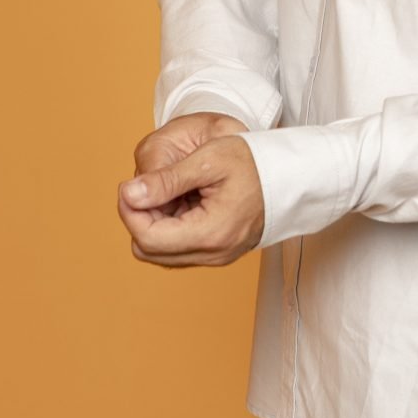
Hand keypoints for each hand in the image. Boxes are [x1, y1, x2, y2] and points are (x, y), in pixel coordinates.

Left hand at [117, 114, 264, 267]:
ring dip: (153, 223)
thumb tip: (128, 194)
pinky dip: (169, 228)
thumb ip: (166, 179)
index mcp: (210, 233)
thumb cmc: (254, 162)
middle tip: (149, 187)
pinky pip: (177, 249)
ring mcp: (215, 257)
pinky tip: (181, 202)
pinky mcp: (216, 253)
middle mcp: (212, 254)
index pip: (147, 237)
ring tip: (169, 192)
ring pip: (160, 252)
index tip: (130, 186)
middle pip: (148, 249)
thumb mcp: (208, 160)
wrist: (289, 176)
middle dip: (139, 218)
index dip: (129, 211)